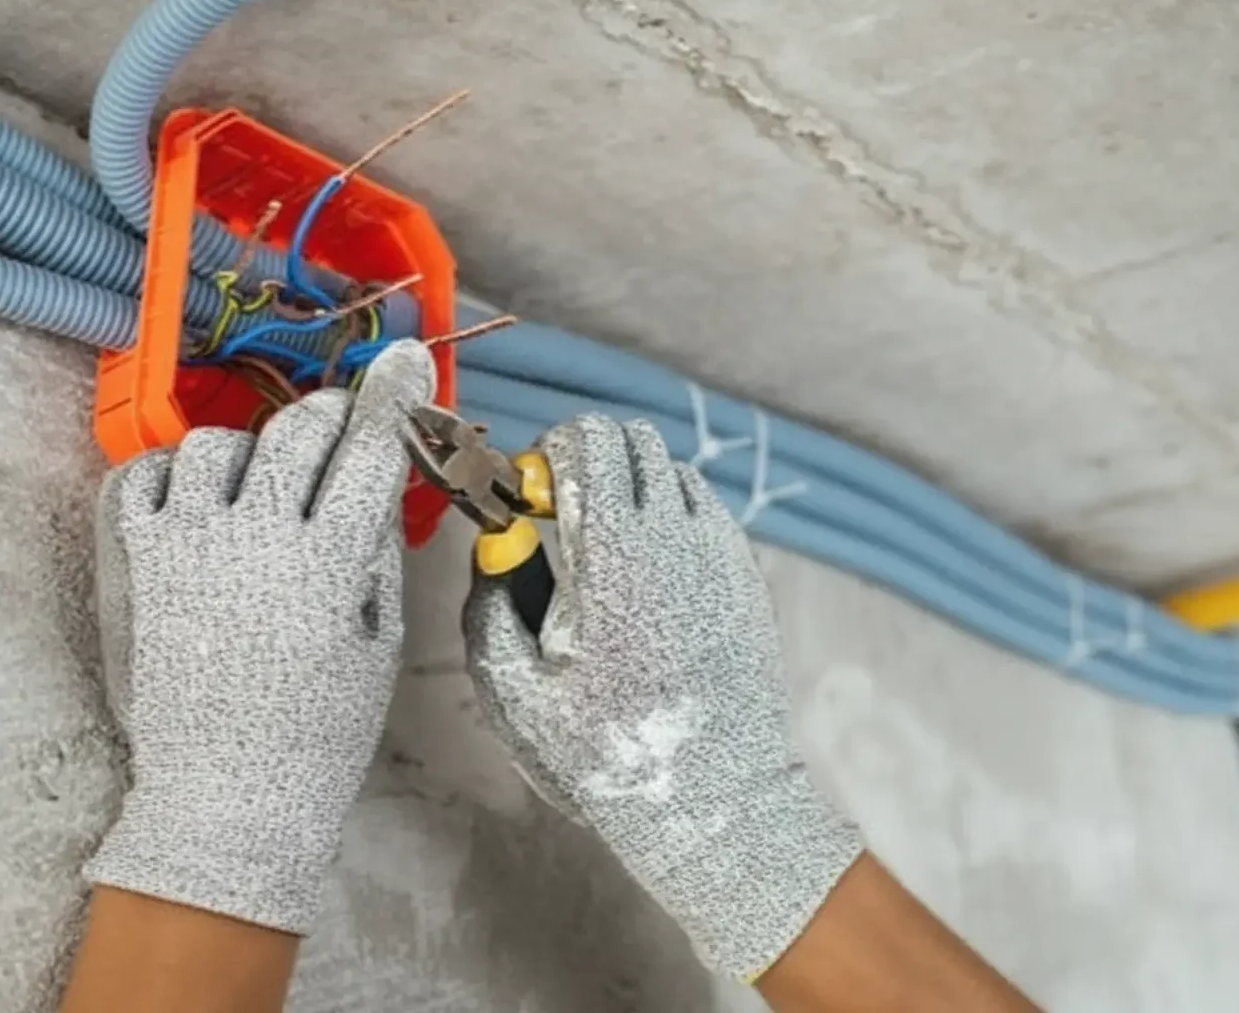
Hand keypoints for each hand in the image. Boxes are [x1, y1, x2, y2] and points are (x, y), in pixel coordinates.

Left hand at [87, 341, 433, 933]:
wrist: (227, 796)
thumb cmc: (319, 732)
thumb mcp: (378, 644)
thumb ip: (377, 554)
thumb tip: (375, 485)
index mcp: (329, 563)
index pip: (369, 451)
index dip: (393, 397)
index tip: (406, 361)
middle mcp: (258, 539)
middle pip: (297, 431)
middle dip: (328, 414)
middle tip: (337, 424)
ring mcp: (189, 545)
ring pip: (217, 443)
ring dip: (248, 449)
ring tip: (258, 481)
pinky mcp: (139, 562)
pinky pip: (143, 476)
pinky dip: (168, 473)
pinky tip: (193, 498)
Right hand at [463, 415, 862, 980]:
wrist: (713, 798)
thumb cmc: (603, 751)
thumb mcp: (515, 689)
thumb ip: (491, 602)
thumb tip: (499, 546)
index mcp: (614, 551)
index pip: (588, 440)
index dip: (546, 453)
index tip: (528, 497)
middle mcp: (675, 535)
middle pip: (633, 440)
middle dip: (588, 458)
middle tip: (560, 512)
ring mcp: (720, 552)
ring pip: (672, 472)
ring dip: (632, 487)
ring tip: (606, 548)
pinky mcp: (746, 577)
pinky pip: (705, 513)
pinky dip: (670, 519)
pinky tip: (650, 578)